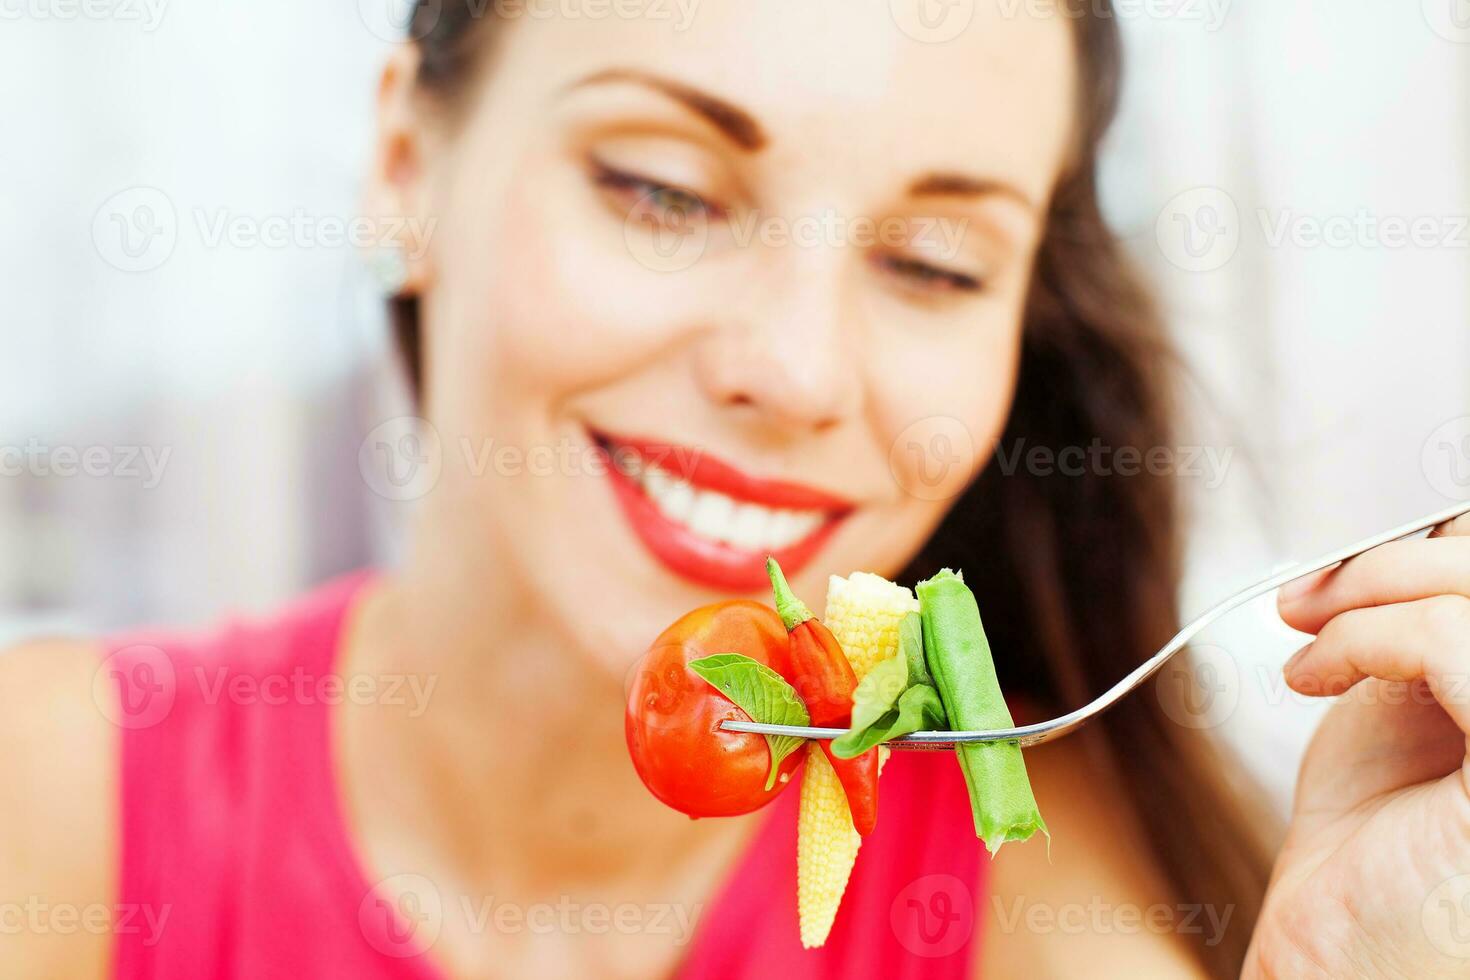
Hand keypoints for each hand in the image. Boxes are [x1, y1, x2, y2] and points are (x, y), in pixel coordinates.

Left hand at [1244, 513, 1469, 977]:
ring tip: (1306, 632)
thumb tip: (1432, 534)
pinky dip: (1370, 634)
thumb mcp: (1418, 708)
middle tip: (1307, 594)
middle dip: (1399, 558)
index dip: (1447, 549)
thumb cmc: (1378, 848)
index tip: (1348, 569)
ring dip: (1375, 587)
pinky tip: (1313, 674)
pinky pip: (1461, 643)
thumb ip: (1438, 626)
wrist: (1332, 957)